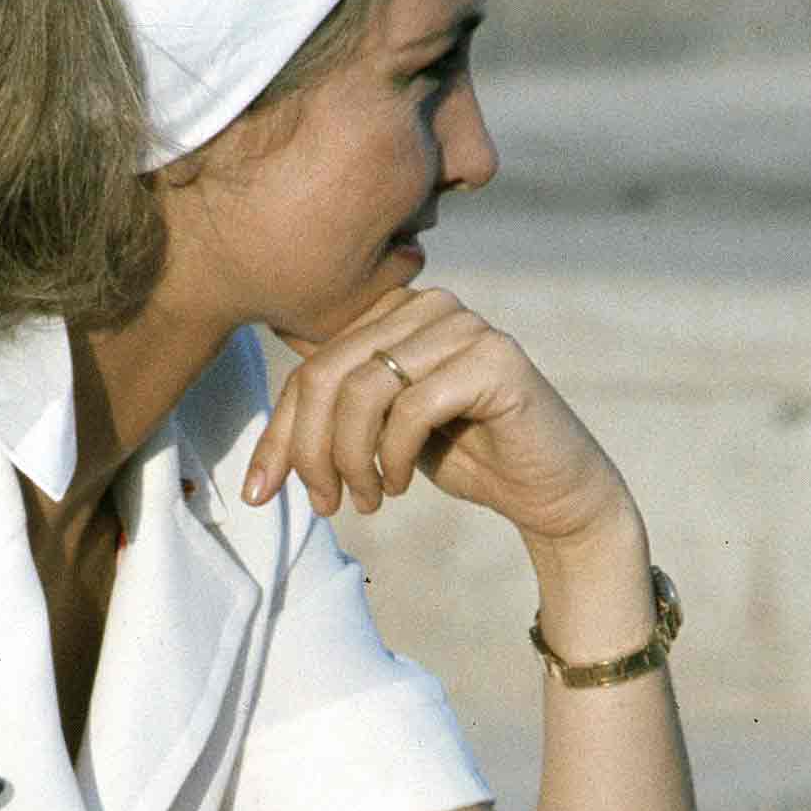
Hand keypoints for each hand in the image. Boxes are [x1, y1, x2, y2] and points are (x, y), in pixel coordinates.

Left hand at [246, 286, 632, 550]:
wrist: (551, 491)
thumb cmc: (464, 457)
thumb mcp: (381, 433)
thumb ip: (335, 413)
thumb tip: (263, 446)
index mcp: (394, 315)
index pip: (310, 368)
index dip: (280, 434)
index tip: (259, 492)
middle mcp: (427, 306)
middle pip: (327, 375)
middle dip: (310, 451)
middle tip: (325, 505)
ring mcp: (464, 326)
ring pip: (363, 390)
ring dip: (351, 459)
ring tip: (367, 500)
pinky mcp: (494, 359)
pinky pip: (411, 408)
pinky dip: (393, 456)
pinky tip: (401, 484)